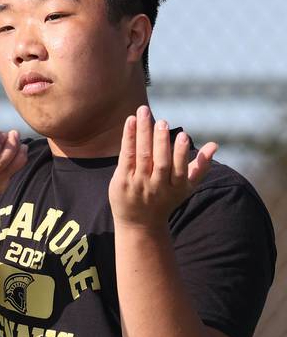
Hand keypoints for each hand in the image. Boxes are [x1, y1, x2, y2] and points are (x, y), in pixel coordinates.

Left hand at [109, 105, 217, 230]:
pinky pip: (126, 155)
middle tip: (162, 121)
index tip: (183, 135)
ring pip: (142, 156)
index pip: (179, 170)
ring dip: (143, 133)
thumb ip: (200, 166)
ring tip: (144, 112)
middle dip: (161, 141)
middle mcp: (156, 187)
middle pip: (160, 162)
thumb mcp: (186, 188)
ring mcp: (138, 184)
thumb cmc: (166, 200)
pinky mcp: (122, 180)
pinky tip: (130, 120)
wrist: (139, 224)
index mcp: (175, 188)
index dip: (181, 153)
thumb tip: (215, 145)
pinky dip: (128, 137)